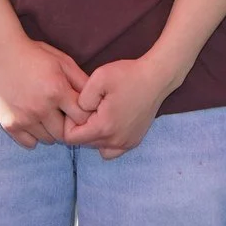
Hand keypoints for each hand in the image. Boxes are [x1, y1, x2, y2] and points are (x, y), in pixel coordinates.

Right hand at [0, 39, 90, 148]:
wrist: (2, 52)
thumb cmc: (36, 55)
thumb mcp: (63, 61)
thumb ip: (81, 81)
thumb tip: (96, 99)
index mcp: (57, 91)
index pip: (82, 118)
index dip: (84, 116)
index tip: (79, 110)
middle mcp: (41, 108)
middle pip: (65, 134)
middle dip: (68, 126)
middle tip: (64, 116)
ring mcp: (24, 118)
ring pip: (48, 140)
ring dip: (52, 131)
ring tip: (49, 117)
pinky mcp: (10, 124)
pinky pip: (29, 143)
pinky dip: (35, 137)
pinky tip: (35, 122)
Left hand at [63, 56, 177, 159]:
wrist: (156, 78)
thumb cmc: (127, 75)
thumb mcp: (98, 78)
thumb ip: (81, 99)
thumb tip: (78, 112)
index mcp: (104, 128)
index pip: (71, 137)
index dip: (68, 121)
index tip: (78, 105)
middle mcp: (115, 141)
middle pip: (83, 143)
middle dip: (81, 127)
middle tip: (90, 107)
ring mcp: (126, 143)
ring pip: (96, 147)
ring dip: (92, 134)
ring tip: (99, 115)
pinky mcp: (134, 141)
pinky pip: (112, 150)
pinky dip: (106, 141)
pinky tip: (109, 124)